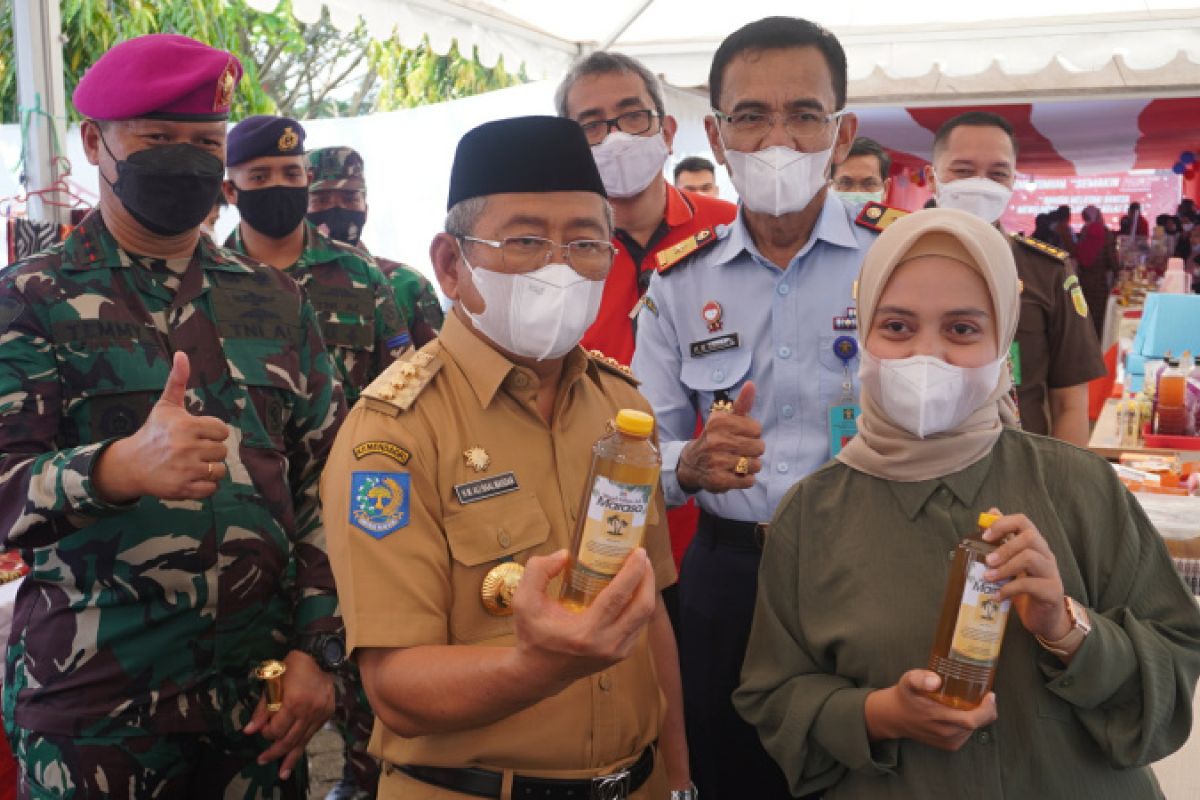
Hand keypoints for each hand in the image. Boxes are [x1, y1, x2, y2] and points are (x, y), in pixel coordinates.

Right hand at [93, 351, 230, 503]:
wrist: (131, 464)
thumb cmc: (153, 432)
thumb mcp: (165, 405)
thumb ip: (178, 380)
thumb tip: (182, 354)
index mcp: (186, 426)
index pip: (222, 431)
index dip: (212, 433)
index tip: (197, 434)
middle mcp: (186, 448)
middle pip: (222, 451)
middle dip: (210, 451)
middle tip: (192, 450)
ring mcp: (185, 469)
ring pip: (220, 471)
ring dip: (210, 469)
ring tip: (193, 464)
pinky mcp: (183, 489)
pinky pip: (212, 489)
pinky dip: (205, 485)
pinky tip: (191, 477)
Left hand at [243, 649, 335, 780]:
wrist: (321, 655)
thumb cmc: (292, 666)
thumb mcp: (272, 683)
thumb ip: (262, 709)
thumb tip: (249, 731)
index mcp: (294, 702)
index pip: (277, 729)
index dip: (266, 733)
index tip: (261, 731)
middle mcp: (309, 711)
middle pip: (289, 740)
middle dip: (275, 753)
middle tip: (262, 760)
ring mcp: (320, 714)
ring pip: (303, 741)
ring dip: (290, 757)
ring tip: (282, 773)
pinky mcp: (327, 714)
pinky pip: (312, 734)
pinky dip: (303, 745)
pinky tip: (295, 755)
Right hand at [511, 549, 656, 690]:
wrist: (539, 674)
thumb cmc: (533, 635)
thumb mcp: (523, 602)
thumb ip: (538, 572)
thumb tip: (565, 555)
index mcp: (584, 632)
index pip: (618, 597)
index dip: (633, 572)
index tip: (639, 552)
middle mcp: (606, 644)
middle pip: (642, 607)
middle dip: (647, 578)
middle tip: (642, 557)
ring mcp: (616, 652)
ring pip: (645, 617)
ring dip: (647, 590)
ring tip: (640, 569)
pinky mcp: (620, 655)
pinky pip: (639, 625)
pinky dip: (640, 605)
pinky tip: (634, 589)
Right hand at [677, 382, 763, 492]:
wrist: (691, 463)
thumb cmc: (716, 438)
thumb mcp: (726, 419)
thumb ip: (741, 403)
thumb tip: (751, 384)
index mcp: (719, 421)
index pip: (757, 429)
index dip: (752, 434)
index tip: (738, 436)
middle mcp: (716, 440)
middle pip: (759, 447)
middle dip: (752, 451)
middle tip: (738, 451)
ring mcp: (717, 461)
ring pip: (756, 465)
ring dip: (750, 466)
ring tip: (737, 463)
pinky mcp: (719, 480)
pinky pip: (749, 481)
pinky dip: (745, 479)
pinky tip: (734, 474)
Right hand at [864, 670, 997, 750]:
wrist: (896, 717)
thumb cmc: (906, 696)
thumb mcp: (907, 681)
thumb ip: (919, 678)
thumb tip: (935, 680)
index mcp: (937, 717)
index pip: (971, 720)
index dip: (986, 710)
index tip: (990, 695)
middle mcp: (945, 733)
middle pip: (977, 724)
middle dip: (986, 710)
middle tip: (985, 695)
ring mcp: (948, 741)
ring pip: (974, 728)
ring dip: (978, 716)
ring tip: (972, 702)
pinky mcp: (950, 745)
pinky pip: (968, 733)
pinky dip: (970, 722)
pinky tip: (963, 712)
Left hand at [979, 509, 1070, 641]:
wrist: (1045, 618)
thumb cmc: (1026, 588)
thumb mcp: (1011, 564)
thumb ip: (1002, 541)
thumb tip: (990, 513)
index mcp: (1034, 545)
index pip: (1023, 521)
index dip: (1002, 523)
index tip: (984, 536)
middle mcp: (1045, 555)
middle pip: (1029, 537)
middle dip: (1004, 547)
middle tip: (987, 561)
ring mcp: (1051, 573)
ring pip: (1030, 558)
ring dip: (1005, 567)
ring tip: (988, 578)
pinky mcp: (1051, 592)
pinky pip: (1030, 585)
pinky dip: (1009, 589)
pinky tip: (997, 596)